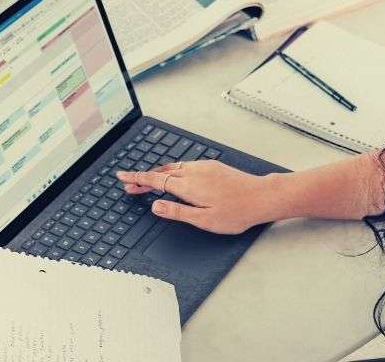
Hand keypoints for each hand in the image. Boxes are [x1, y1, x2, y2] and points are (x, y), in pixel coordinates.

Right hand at [116, 160, 273, 234]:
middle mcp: (194, 172)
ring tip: (147, 182)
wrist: (261, 196)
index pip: (154, 180)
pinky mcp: (212, 166)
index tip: (122, 177)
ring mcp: (203, 167)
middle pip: (160, 172)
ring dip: (157, 174)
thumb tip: (156, 206)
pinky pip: (185, 165)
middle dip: (143, 178)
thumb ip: (177, 212)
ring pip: (173, 167)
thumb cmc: (236, 212)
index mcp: (188, 186)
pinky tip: (173, 176)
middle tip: (129, 185)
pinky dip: (172, 170)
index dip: (136, 178)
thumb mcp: (204, 220)